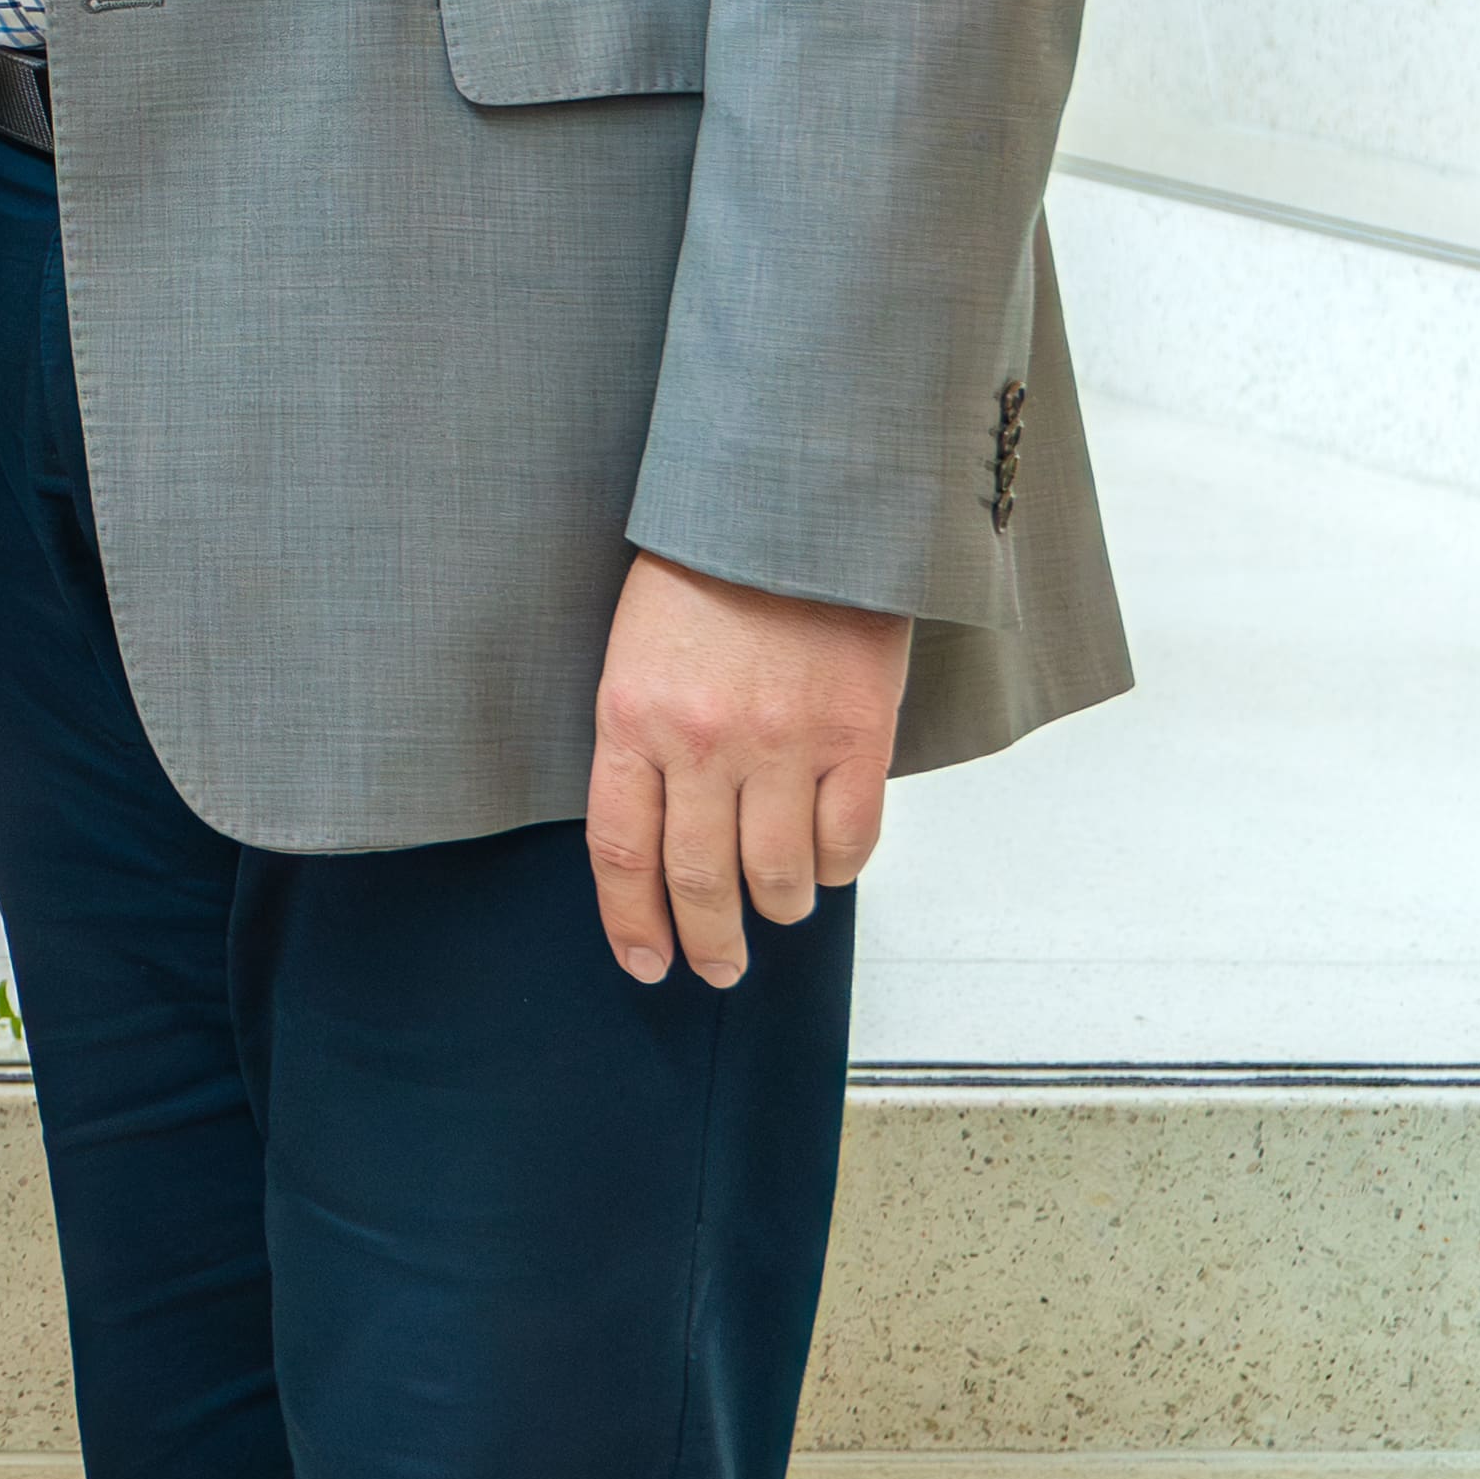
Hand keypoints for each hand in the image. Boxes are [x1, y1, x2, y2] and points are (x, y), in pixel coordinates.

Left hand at [583, 552, 909, 987]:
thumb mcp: (638, 653)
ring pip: (777, 875)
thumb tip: (662, 834)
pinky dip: (837, 868)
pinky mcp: (858, 736)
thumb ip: (646, 741)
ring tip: (778, 909)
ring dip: (778, 908)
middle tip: (718, 968)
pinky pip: (849, 840)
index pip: (621, 850)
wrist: (794, 510)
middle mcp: (703, 742)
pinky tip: (826, 864)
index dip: (632, 921)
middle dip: (708, 942)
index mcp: (633, 717)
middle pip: (700, 880)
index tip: (645, 963)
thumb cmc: (706, 576)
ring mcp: (784, 743)